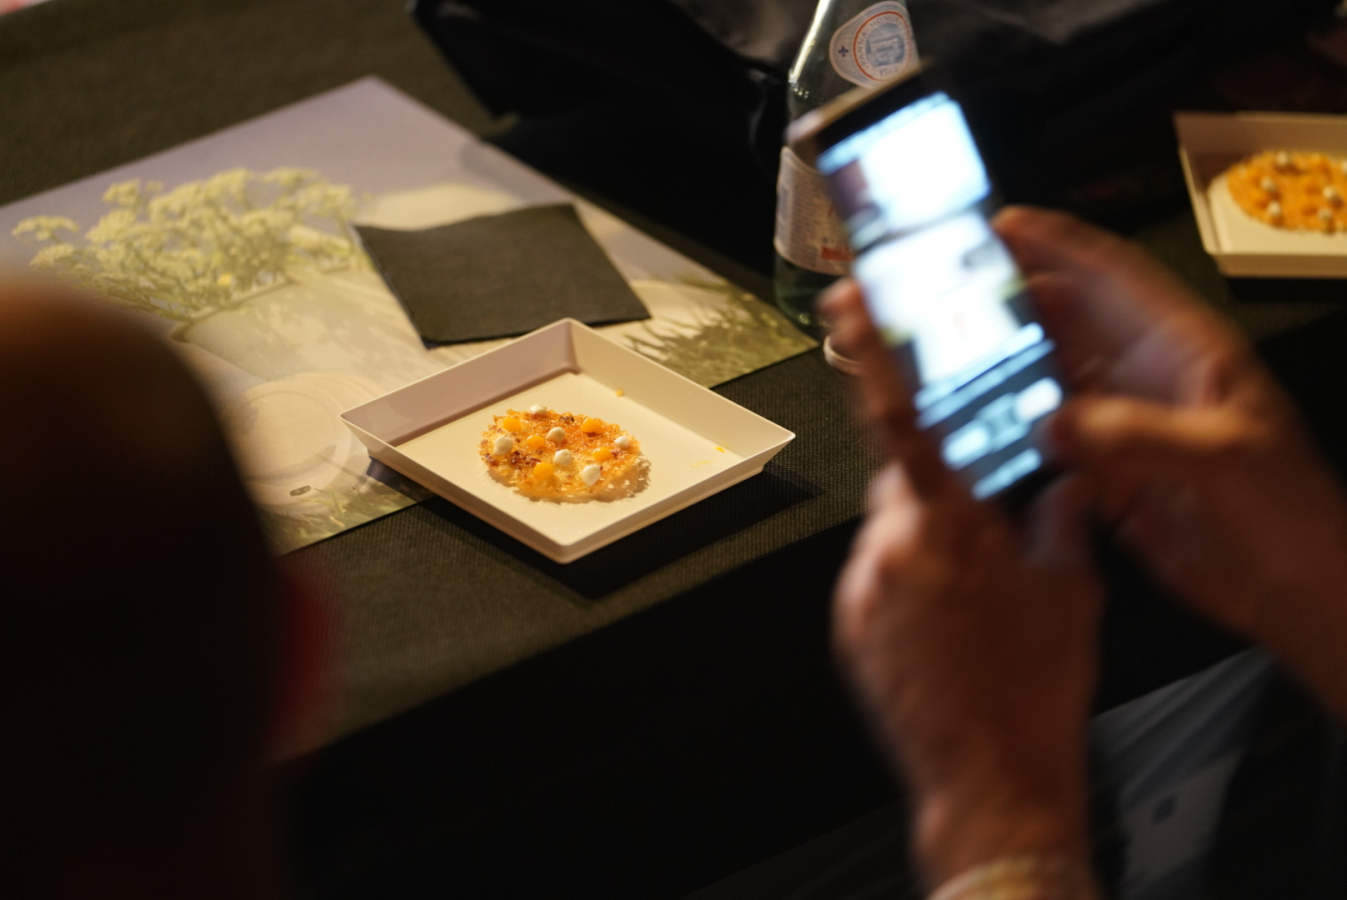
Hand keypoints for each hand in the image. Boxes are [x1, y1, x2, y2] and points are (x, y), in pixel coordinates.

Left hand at [822, 282, 1101, 884]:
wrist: (989, 778)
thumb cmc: (1033, 687)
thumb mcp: (1070, 592)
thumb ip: (1061, 520)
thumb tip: (1066, 484)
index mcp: (946, 523)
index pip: (900, 417)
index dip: (873, 353)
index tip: (846, 304)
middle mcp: (889, 547)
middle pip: (902, 479)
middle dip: (939, 482)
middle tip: (982, 516)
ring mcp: (861, 590)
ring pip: (890, 531)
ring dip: (926, 540)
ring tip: (973, 595)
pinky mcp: (848, 625)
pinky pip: (875, 577)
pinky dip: (907, 581)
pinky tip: (947, 622)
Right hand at [995, 206, 1346, 714]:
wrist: (1301, 593)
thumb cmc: (1288, 514)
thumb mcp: (1224, 460)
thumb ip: (1137, 436)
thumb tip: (1051, 424)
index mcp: (1183, 351)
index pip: (1114, 278)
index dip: (1059, 245)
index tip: (1001, 225)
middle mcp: (1146, 379)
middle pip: (1069, 322)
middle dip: (1012, 301)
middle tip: (947, 295)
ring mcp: (1125, 428)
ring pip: (1051, 382)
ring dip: (1003, 369)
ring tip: (944, 358)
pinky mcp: (1108, 477)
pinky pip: (1049, 444)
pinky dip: (1011, 436)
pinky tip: (973, 434)